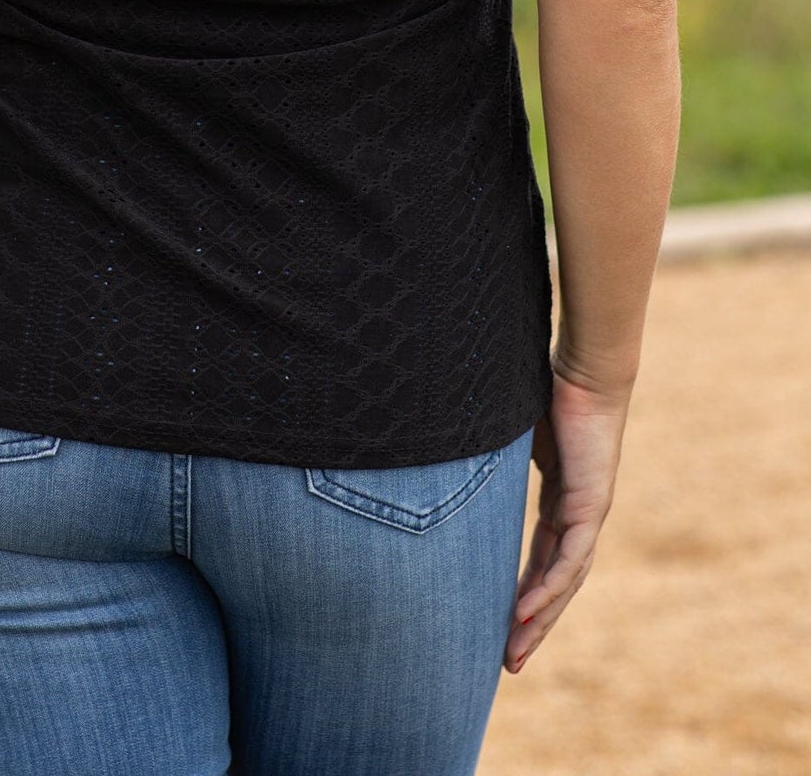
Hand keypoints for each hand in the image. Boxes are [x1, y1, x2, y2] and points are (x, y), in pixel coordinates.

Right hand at [504, 365, 630, 673]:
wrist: (587, 368)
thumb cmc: (548, 389)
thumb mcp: (507, 435)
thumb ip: (488, 456)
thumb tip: (439, 452)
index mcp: (561, 502)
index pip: (542, 561)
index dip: (522, 595)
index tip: (501, 628)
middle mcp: (578, 515)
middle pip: (554, 583)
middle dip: (531, 625)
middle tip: (508, 664)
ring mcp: (588, 513)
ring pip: (565, 581)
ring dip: (539, 619)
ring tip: (514, 652)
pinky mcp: (593, 504)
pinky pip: (571, 558)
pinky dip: (549, 588)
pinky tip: (528, 612)